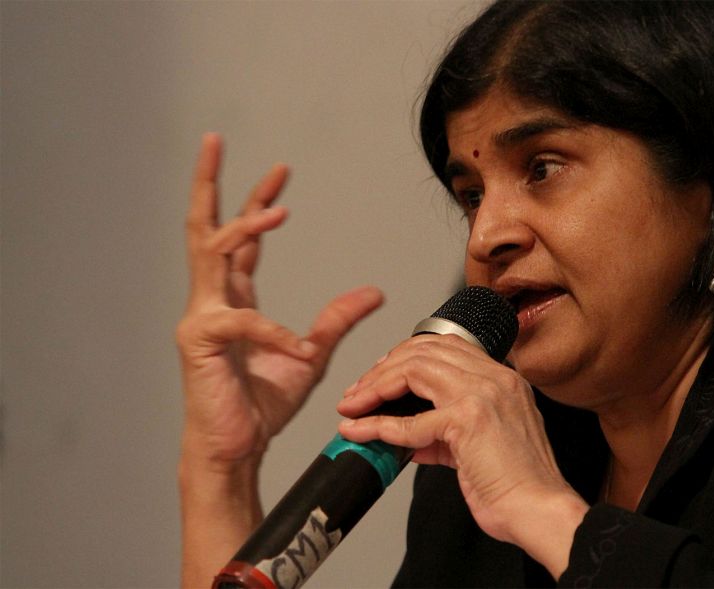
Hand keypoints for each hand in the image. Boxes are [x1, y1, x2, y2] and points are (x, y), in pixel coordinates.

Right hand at [176, 133, 383, 468]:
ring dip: (243, 224)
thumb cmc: (262, 403)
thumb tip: (373, 292)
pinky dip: (273, 330)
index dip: (258, 203)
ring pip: (211, 250)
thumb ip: (336, 320)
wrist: (237, 448)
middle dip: (208, 181)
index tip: (280, 173)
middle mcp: (211, 299)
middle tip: (214, 139)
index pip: (241, 237)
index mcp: (234, 299)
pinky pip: (240, 320)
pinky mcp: (200, 342)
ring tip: (277, 208)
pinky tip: (296, 348)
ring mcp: (201, 317)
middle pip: (204, 226)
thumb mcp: (311, 353)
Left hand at [335, 334, 587, 575]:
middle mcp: (495, 378)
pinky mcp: (468, 420)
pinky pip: (410, 421)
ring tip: (353, 406)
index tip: (381, 377)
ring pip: (414, 370)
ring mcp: (482, 394)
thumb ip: (445, 433)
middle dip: (383, 369)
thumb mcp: (479, 446)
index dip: (405, 357)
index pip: (445, 345)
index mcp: (502, 380)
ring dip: (376, 387)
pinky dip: (378, 426)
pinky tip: (360, 433)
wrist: (540, 511)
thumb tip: (409, 435)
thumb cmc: (518, 484)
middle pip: (424, 351)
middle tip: (358, 392)